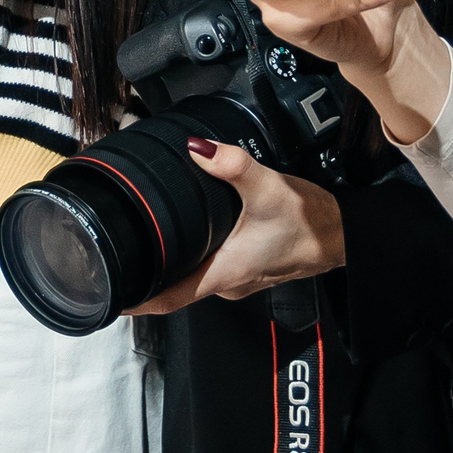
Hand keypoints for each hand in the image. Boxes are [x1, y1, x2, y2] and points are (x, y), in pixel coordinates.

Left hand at [124, 140, 346, 315]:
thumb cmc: (310, 223)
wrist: (344, 235)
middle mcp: (228, 284)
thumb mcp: (268, 188)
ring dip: (170, 267)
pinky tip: (186, 239)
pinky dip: (192, 259)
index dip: (136, 302)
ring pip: (194, 279)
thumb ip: (232, 166)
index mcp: (224, 274)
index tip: (108, 298)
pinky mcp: (249, 268)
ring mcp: (240, 279)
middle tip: (114, 260)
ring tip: (142, 246)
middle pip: (175, 289)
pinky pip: (211, 270)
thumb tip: (197, 149)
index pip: (169, 300)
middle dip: (146, 278)